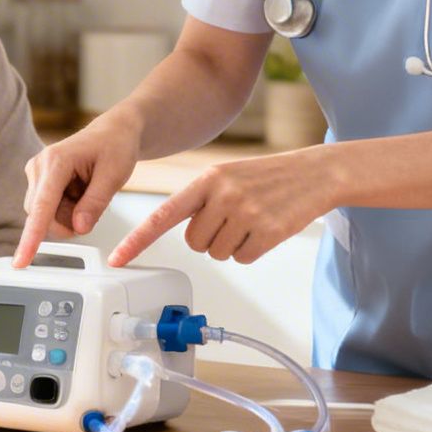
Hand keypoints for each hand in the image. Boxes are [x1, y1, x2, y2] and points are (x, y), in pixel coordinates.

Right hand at [12, 114, 141, 266]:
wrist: (113, 133)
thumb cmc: (114, 147)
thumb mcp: (114, 175)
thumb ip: (95, 203)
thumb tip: (78, 228)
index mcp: (56, 160)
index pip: (42, 207)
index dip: (31, 237)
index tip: (21, 259)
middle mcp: (39, 166)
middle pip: (43, 216)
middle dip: (69, 220)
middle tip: (94, 202)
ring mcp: (36, 173)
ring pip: (45, 216)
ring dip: (69, 214)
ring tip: (88, 192)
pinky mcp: (38, 181)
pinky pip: (48, 210)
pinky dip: (67, 209)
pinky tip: (79, 191)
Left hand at [109, 148, 332, 265]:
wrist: (315, 173)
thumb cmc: (267, 177)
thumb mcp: (227, 176)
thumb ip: (201, 198)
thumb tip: (183, 230)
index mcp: (207, 179)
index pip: (163, 215)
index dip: (138, 240)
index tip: (116, 258)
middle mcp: (223, 194)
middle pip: (195, 243)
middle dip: (212, 238)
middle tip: (235, 217)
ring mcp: (246, 212)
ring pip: (218, 254)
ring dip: (234, 244)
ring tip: (253, 219)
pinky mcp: (268, 231)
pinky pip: (243, 258)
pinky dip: (252, 250)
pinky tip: (266, 228)